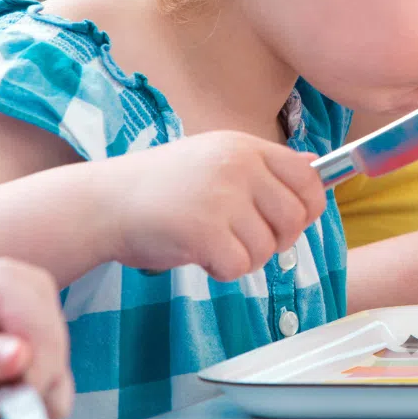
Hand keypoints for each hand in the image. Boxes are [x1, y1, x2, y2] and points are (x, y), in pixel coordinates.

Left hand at [0, 259, 72, 418]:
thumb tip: (20, 360)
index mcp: (12, 281)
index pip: (44, 334)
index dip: (31, 374)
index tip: (2, 400)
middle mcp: (32, 302)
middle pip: (54, 359)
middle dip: (15, 384)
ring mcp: (34, 329)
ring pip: (56, 379)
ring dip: (16, 395)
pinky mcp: (32, 356)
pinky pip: (52, 389)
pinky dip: (25, 403)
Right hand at [99, 132, 325, 280]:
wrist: (102, 203)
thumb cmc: (161, 188)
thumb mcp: (215, 160)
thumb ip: (263, 168)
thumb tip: (315, 169)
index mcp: (245, 147)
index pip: (309, 178)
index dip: (309, 207)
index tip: (290, 222)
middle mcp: (238, 166)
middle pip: (296, 217)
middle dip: (278, 239)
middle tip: (245, 240)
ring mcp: (222, 197)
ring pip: (268, 247)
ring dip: (245, 257)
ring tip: (213, 244)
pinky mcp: (204, 231)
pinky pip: (241, 266)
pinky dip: (223, 271)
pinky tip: (200, 256)